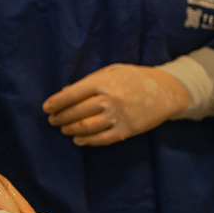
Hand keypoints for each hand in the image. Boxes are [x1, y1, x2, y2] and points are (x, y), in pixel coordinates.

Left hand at [42, 64, 190, 146]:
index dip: (57, 102)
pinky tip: (78, 139)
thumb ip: (89, 81)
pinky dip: (87, 140)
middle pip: (77, 112)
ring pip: (86, 127)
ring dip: (70, 129)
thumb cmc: (135, 78)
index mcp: (105, 82)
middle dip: (60, 117)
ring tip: (63, 129)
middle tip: (52, 120)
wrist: (167, 91)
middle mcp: (110, 99)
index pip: (73, 94)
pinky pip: (102, 139)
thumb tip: (65, 93)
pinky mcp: (127, 130)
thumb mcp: (113, 71)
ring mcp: (119, 116)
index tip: (46, 107)